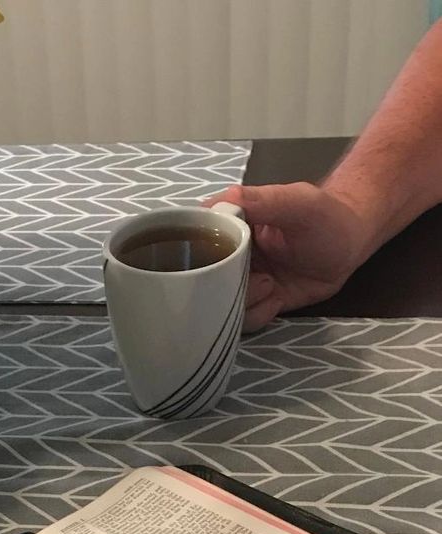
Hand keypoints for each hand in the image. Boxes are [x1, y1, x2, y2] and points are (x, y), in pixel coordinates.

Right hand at [206, 182, 371, 330]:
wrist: (351, 242)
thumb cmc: (324, 216)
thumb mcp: (296, 202)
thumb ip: (262, 200)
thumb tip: (220, 200)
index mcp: (229, 227)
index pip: (196, 241)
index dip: (197, 256)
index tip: (212, 262)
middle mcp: (229, 256)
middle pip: (205, 279)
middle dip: (223, 287)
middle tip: (256, 277)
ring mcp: (243, 281)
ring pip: (221, 303)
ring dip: (244, 303)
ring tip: (271, 286)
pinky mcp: (258, 302)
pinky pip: (244, 319)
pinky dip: (258, 314)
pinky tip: (277, 299)